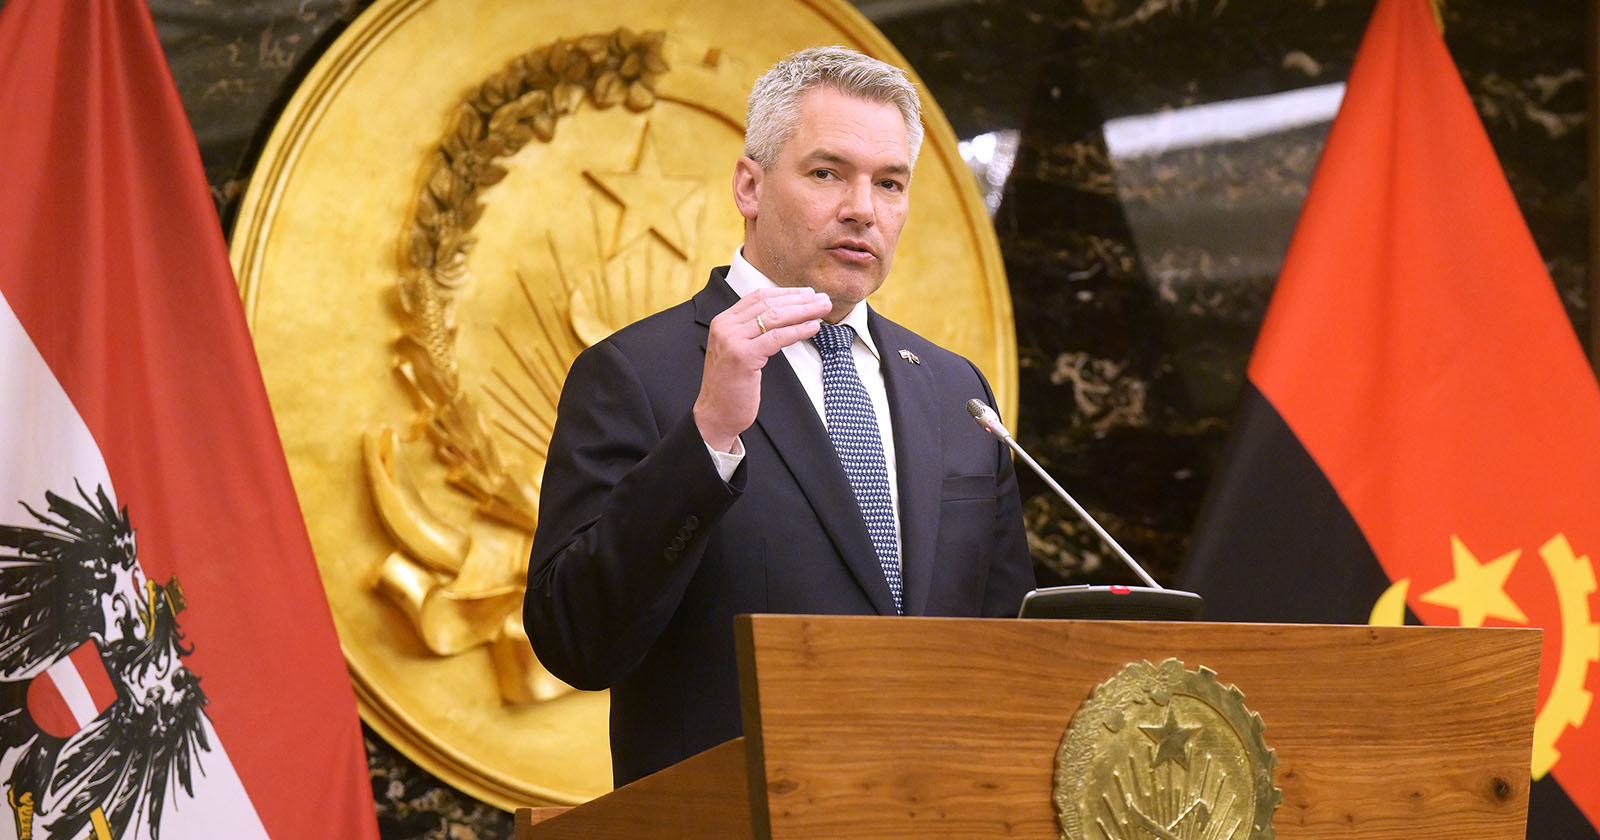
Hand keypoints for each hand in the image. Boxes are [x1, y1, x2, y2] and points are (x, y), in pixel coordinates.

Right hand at [695, 286, 832, 450]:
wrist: (715, 415)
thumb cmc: (731, 387)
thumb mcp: (740, 352)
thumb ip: (754, 333)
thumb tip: (786, 317)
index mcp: (724, 321)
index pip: (758, 297)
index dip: (786, 293)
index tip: (808, 294)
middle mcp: (725, 326)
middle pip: (769, 304)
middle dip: (800, 300)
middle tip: (823, 300)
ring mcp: (732, 340)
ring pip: (774, 317)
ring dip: (803, 311)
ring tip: (822, 310)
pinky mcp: (743, 356)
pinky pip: (776, 337)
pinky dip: (798, 330)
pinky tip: (813, 328)